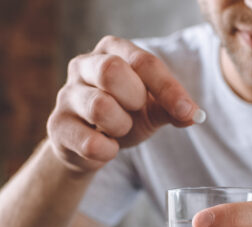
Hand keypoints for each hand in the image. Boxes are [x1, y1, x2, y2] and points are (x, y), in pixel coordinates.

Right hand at [47, 36, 202, 172]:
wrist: (90, 145)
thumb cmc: (123, 115)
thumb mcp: (153, 108)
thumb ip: (174, 108)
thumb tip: (194, 115)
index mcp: (112, 50)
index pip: (143, 62)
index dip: (169, 89)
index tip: (188, 112)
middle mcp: (84, 65)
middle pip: (111, 71)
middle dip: (134, 98)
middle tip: (136, 111)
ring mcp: (66, 94)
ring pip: (99, 106)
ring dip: (121, 126)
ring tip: (120, 129)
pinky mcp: (57, 125)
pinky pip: (89, 142)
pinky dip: (108, 151)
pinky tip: (107, 148)